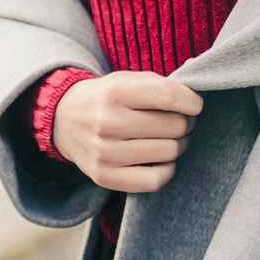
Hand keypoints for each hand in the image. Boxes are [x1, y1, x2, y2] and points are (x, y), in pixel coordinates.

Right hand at [52, 70, 202, 192]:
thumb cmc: (104, 98)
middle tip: (176, 121)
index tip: (193, 104)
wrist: (62, 120)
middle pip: (174, 126)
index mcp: (114, 92)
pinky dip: (166, 169)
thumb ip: (159, 82)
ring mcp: (105, 152)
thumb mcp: (124, 79)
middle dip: (184, 123)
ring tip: (166, 138)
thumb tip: (197, 84)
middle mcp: (107, 122)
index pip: (169, 97)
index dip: (192, 102)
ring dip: (176, 145)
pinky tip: (159, 158)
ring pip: (169, 152)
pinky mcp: (104, 176)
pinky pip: (155, 180)